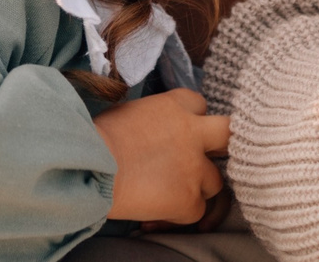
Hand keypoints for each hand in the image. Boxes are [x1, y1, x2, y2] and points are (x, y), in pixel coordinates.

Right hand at [94, 88, 229, 224]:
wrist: (90, 167)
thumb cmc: (97, 138)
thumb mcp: (129, 113)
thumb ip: (155, 119)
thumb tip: (155, 131)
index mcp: (174, 106)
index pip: (200, 105)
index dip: (193, 119)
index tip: (183, 130)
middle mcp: (192, 134)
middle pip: (228, 134)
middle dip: (221, 146)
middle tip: (205, 158)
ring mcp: (194, 168)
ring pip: (215, 181)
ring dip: (197, 187)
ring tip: (169, 192)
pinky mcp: (189, 200)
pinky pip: (196, 210)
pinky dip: (179, 213)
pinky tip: (156, 212)